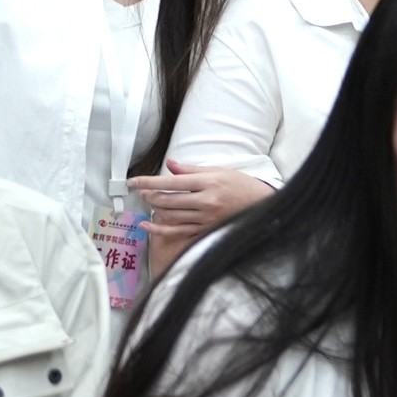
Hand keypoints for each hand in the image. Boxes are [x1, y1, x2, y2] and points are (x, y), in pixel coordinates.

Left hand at [132, 164, 270, 246]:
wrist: (263, 206)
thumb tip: (170, 165)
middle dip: (149, 195)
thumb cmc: (241, 186)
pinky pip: (176, 232)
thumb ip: (192, 170)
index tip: (134, 181)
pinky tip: (147, 226)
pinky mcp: (205, 230)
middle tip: (141, 191)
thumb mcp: (219, 171)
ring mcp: (205, 218)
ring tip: (148, 202)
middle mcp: (206, 202)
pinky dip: (159, 230)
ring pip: (170, 215)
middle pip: (167, 200)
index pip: (171, 182)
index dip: (149, 181)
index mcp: (208, 183)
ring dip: (154, 209)